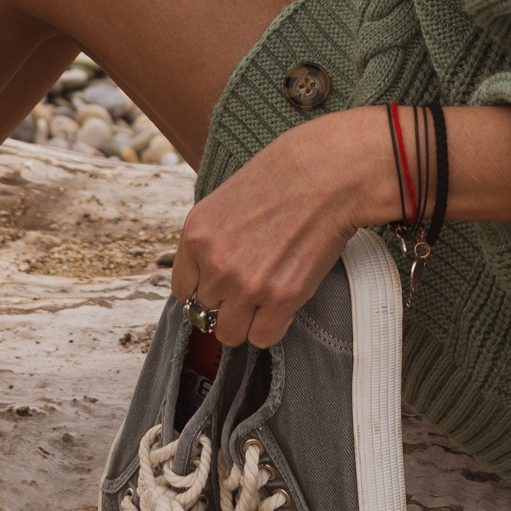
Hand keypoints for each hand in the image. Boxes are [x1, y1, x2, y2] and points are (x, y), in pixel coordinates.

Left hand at [169, 107, 385, 346]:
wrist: (328, 173)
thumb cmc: (283, 177)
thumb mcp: (226, 199)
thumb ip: (211, 239)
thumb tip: (209, 272)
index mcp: (195, 235)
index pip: (182, 290)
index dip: (205, 289)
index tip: (221, 285)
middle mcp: (215, 264)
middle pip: (205, 314)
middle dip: (227, 303)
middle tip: (251, 285)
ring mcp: (247, 284)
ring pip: (230, 333)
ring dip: (246, 321)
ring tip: (265, 299)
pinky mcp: (282, 298)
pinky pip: (263, 337)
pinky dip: (272, 327)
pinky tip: (282, 303)